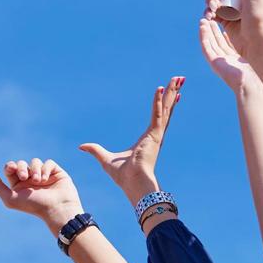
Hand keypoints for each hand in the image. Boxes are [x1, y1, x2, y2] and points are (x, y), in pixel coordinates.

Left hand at [0, 158, 83, 232]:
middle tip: (24, 177)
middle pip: (21, 163)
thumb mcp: (11, 199)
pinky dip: (45, 169)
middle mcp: (30, 179)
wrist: (56, 209)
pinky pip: (48, 163)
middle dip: (21, 167)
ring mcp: (43, 175)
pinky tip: (46, 179)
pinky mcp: (56, 172)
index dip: (10, 166)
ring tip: (38, 181)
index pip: (11, 168)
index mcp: (19, 184)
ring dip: (34, 169)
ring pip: (35, 162)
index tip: (12, 169)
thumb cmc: (33, 206)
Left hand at [79, 76, 182, 205]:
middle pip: (166, 108)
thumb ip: (95, 151)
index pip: (159, 116)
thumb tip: (82, 147)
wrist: (133, 183)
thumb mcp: (105, 159)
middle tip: (180, 79)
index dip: (164, 103)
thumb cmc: (123, 176)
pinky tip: (160, 88)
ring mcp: (156, 134)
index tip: (173, 93)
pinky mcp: (154, 135)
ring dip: (171, 92)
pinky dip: (158, 101)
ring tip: (179, 78)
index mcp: (148, 138)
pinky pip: (157, 114)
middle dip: (172, 93)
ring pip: (166, 108)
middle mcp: (155, 134)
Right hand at [198, 7, 258, 93]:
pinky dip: (203, 37)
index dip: (226, 27)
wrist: (258, 77)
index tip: (223, 15)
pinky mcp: (215, 63)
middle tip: (210, 14)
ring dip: (207, 30)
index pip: (231, 39)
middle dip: (214, 28)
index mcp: (242, 54)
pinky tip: (202, 27)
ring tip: (204, 18)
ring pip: (211, 43)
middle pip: (219, 40)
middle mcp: (231, 58)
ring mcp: (222, 61)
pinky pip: (206, 48)